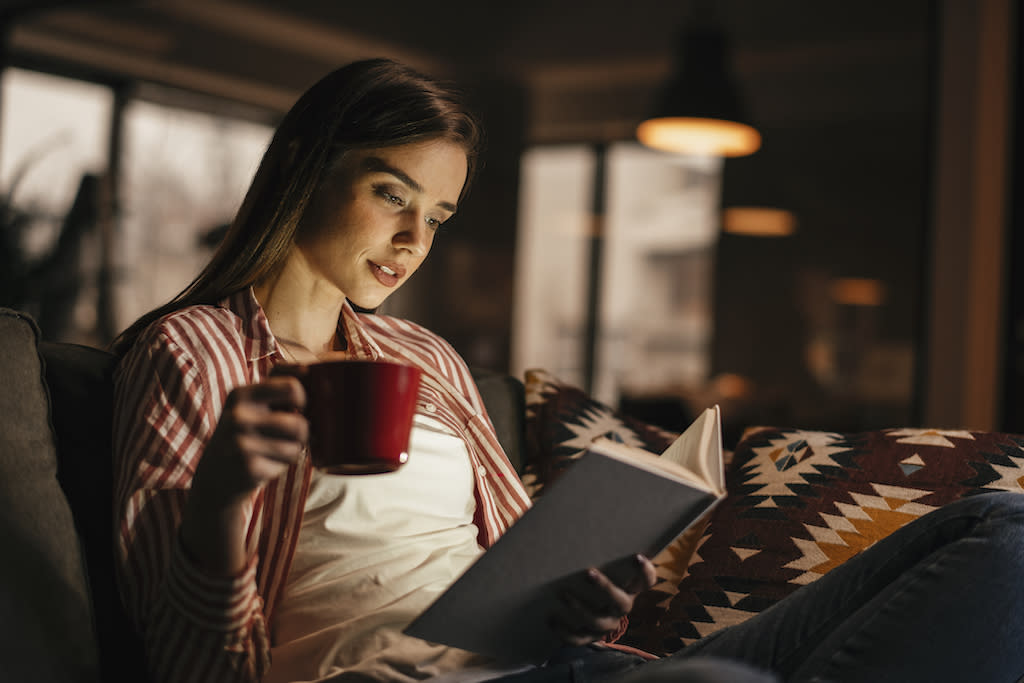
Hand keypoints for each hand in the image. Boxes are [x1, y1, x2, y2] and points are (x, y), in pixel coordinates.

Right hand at [180, 376, 307, 574]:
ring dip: (296, 447)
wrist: (215, 475)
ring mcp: (241, 443)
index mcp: (241, 394)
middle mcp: (238, 416)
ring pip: (297, 443)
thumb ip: (279, 384)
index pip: (293, 386)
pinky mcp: (249, 467)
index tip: (301, 406)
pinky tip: (268, 462)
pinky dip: (286, 462)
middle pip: (299, 422)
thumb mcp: (253, 403)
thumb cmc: (247, 432)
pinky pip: (289, 460)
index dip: (306, 398)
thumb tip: (317, 371)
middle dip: (304, 429)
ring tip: (279, 447)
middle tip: (294, 432)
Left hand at [548, 554, 656, 645]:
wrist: (589, 607)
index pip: (647, 581)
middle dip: (605, 588)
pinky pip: (579, 638)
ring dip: (580, 608)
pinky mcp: (590, 636)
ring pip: (597, 621)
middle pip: (621, 602)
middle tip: (589, 572)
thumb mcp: (604, 564)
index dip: (645, 571)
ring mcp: (607, 624)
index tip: (637, 556)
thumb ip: (599, 549)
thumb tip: (571, 518)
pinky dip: (564, 631)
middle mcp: (621, 607)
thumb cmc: (596, 575)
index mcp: (629, 588)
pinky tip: (551, 618)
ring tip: (563, 594)